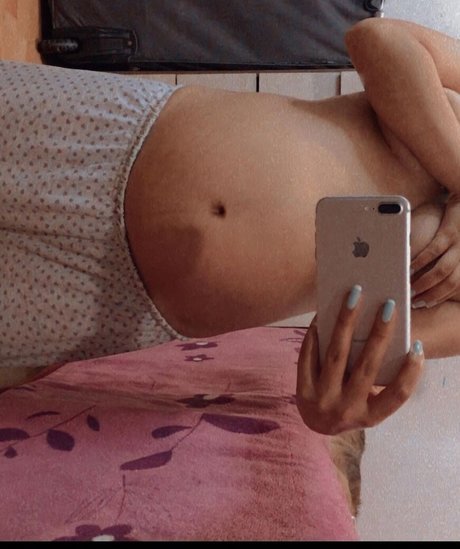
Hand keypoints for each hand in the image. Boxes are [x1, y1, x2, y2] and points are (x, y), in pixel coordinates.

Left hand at [296, 288, 423, 434]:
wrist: (315, 425)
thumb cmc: (350, 405)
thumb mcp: (368, 404)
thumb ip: (376, 379)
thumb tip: (381, 332)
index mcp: (371, 416)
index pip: (396, 395)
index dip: (410, 372)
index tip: (417, 345)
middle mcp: (347, 410)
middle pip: (366, 367)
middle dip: (379, 334)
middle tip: (387, 306)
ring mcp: (322, 400)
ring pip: (336, 355)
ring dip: (346, 323)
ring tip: (354, 297)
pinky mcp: (302, 390)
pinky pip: (308, 356)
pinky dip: (316, 334)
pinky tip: (323, 314)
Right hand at [411, 193, 459, 307]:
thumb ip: (450, 258)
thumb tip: (427, 272)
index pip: (456, 286)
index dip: (440, 298)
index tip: (425, 304)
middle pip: (450, 283)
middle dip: (432, 296)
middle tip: (414, 302)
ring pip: (443, 271)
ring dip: (426, 283)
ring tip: (410, 289)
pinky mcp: (450, 232)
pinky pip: (434, 251)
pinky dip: (421, 261)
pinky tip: (409, 267)